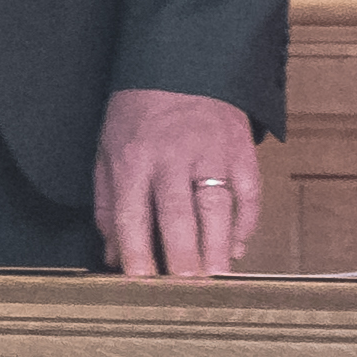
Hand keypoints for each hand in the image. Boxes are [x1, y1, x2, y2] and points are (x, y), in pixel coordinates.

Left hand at [94, 87, 264, 278]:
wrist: (183, 68)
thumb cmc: (138, 116)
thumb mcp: (107, 151)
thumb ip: (108, 205)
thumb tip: (112, 254)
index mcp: (132, 159)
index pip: (132, 213)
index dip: (136, 251)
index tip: (141, 282)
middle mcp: (172, 158)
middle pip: (177, 214)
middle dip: (182, 255)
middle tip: (185, 289)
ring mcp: (211, 154)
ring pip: (217, 208)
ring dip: (216, 246)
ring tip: (215, 278)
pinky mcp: (241, 152)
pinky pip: (249, 194)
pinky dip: (245, 224)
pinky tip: (236, 248)